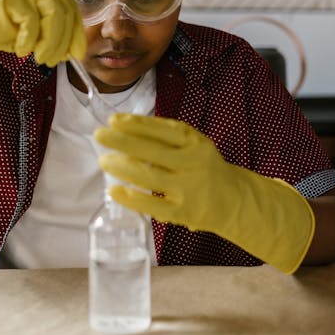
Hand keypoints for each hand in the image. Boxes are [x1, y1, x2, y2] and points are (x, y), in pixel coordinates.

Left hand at [94, 113, 314, 273]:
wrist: (234, 200)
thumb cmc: (204, 166)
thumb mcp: (193, 144)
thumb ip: (166, 138)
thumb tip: (123, 129)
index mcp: (196, 143)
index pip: (162, 130)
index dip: (136, 124)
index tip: (113, 121)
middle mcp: (194, 164)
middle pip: (152, 151)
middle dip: (122, 142)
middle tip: (99, 136)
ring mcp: (189, 190)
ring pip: (149, 177)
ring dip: (122, 168)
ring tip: (104, 160)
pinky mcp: (183, 213)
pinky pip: (153, 206)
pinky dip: (132, 198)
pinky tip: (115, 190)